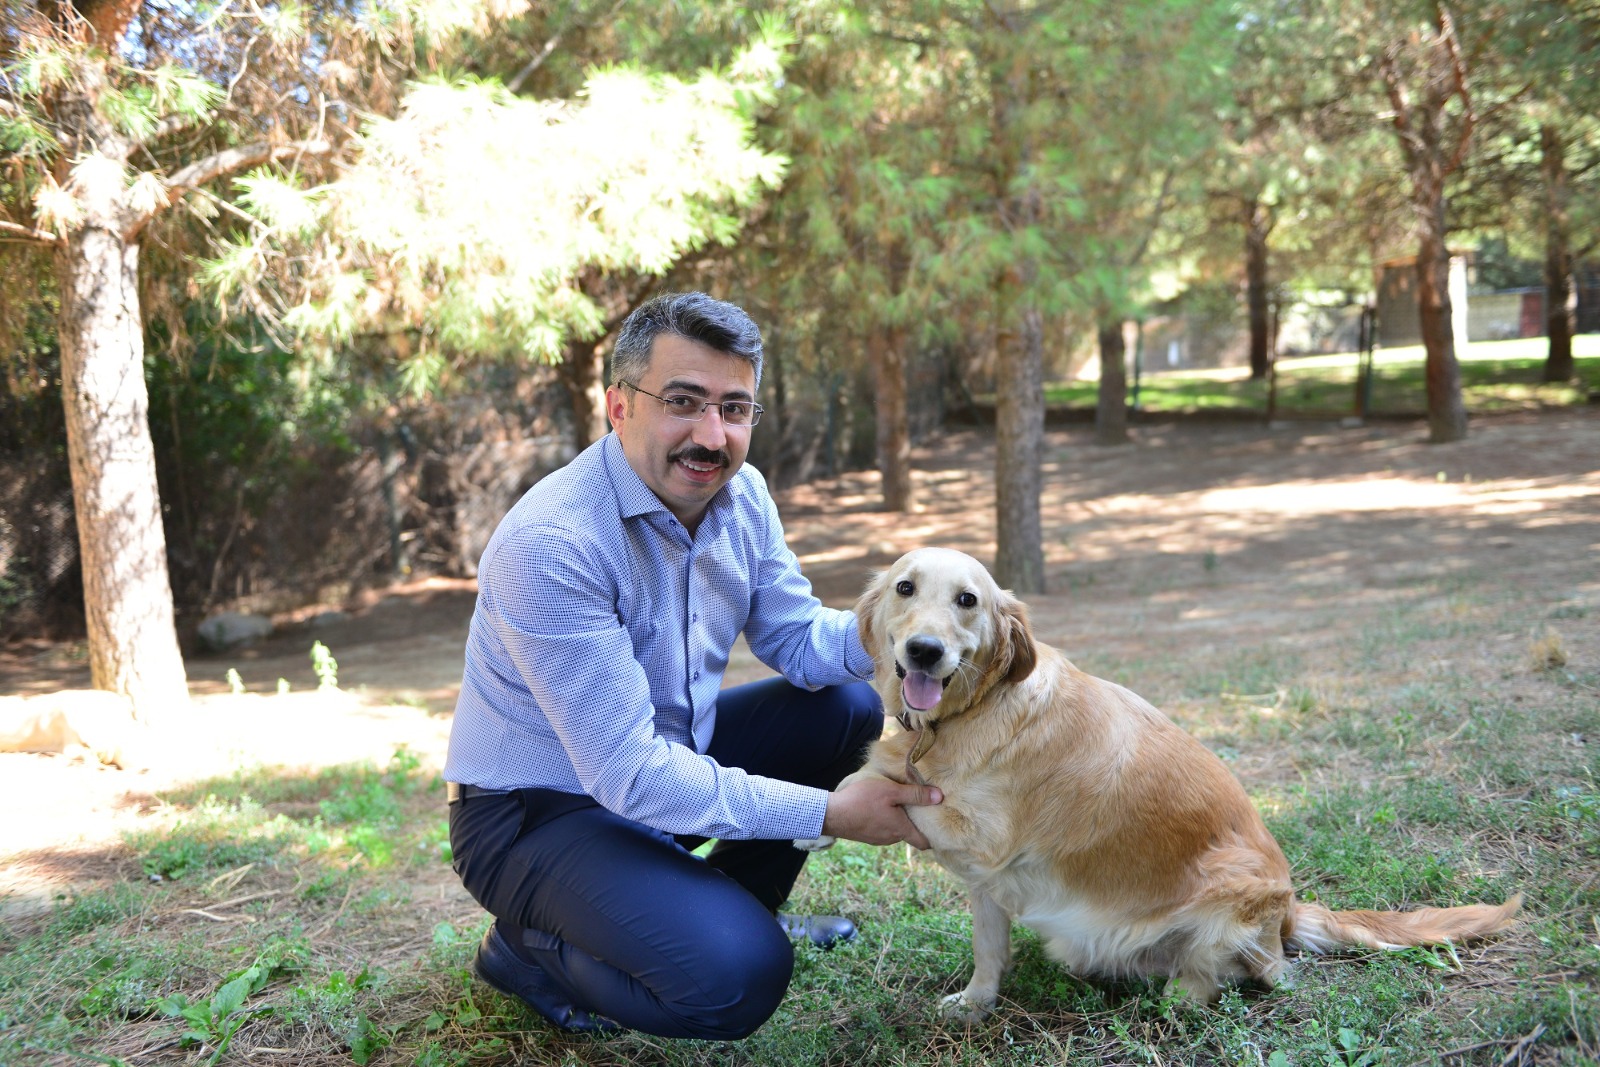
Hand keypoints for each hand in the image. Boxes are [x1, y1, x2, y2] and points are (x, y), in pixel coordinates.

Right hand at [821, 777, 942, 849]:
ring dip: (897, 819)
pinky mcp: (866, 835)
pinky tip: (877, 806)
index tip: (937, 824)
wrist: (831, 814)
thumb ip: (915, 795)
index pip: (924, 843)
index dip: (933, 836)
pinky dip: (884, 820)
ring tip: (896, 801)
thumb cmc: (862, 800)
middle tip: (917, 803)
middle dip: (914, 821)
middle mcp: (891, 839)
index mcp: (901, 830)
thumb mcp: (891, 791)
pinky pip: (881, 828)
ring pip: (895, 830)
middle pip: (910, 833)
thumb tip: (940, 797)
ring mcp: (877, 839)